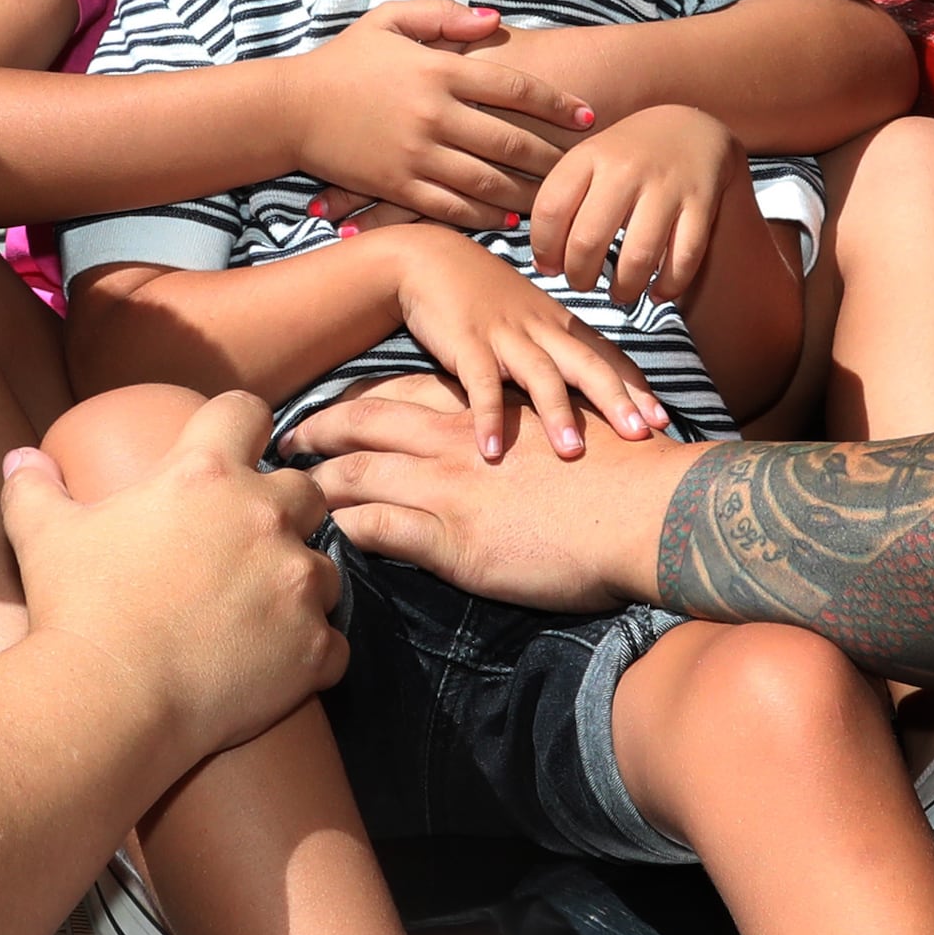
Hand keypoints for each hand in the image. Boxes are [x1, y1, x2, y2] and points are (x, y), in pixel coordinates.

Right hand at [0, 389, 341, 763]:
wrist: (108, 701)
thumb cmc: (75, 610)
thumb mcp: (43, 536)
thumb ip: (33, 487)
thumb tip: (20, 457)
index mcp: (205, 474)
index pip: (246, 411)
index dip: (240, 425)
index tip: (234, 448)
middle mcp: (264, 516)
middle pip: (305, 490)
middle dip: (283, 511)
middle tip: (244, 546)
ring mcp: (295, 583)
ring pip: (325, 569)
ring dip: (298, 584)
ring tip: (259, 613)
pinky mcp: (312, 648)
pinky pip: (333, 644)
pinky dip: (310, 654)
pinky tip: (276, 667)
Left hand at [284, 383, 690, 612]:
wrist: (648, 508)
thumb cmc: (622, 470)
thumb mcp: (563, 427)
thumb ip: (522, 427)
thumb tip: (507, 439)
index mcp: (481, 410)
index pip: (397, 391)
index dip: (355, 401)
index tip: (328, 412)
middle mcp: (452, 440)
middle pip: (361, 424)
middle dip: (316, 431)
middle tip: (285, 442)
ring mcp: (446, 488)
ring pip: (354, 475)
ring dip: (315, 484)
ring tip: (287, 497)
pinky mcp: (451, 541)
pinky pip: (375, 531)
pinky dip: (345, 534)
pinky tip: (330, 544)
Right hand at [290, 2, 594, 228]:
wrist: (290, 108)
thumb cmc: (341, 61)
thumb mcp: (388, 20)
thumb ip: (444, 16)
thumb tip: (494, 19)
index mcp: (438, 70)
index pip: (514, 86)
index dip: (557, 102)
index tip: (587, 114)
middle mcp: (434, 114)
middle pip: (511, 140)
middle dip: (553, 154)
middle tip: (582, 163)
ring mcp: (417, 154)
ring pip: (488, 181)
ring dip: (527, 191)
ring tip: (555, 197)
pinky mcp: (398, 186)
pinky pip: (453, 207)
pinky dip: (486, 216)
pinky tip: (508, 219)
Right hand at [373, 225, 672, 459]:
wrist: (431, 260)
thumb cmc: (484, 296)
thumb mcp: (530, 319)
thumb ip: (558, 351)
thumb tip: (592, 393)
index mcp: (561, 325)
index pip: (609, 357)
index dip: (636, 388)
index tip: (663, 421)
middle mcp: (542, 329)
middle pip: (588, 365)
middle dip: (616, 401)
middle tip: (641, 436)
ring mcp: (505, 335)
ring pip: (540, 374)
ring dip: (558, 414)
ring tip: (573, 452)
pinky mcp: (466, 342)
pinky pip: (481, 383)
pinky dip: (488, 417)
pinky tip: (491, 451)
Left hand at [521, 103, 742, 315]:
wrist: (690, 128)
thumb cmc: (628, 157)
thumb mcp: (589, 163)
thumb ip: (564, 204)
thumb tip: (545, 266)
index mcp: (590, 156)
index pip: (550, 210)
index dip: (544, 249)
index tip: (549, 267)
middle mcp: (626, 169)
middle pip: (588, 240)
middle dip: (579, 277)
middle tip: (583, 283)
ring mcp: (667, 186)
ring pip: (638, 257)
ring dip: (624, 288)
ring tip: (619, 293)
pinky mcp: (701, 203)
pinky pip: (683, 258)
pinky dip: (669, 286)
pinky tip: (657, 293)